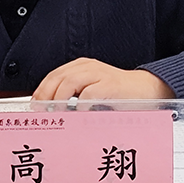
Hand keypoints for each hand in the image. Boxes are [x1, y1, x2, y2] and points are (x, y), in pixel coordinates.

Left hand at [32, 58, 175, 101]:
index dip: (41, 91)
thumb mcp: (93, 90)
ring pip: (70, 82)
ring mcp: (100, 74)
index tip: (34, 108)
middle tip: (42, 114)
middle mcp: (88, 67)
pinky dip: (81, 105)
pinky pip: (90, 93)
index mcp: (81, 67)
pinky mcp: (111, 85)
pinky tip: (78, 115)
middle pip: (58, 78)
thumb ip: (75, 96)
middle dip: (46, 96)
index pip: (53, 76)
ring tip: (56, 115)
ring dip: (59, 99)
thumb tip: (53, 114)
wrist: (148, 89)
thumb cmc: (119, 94)